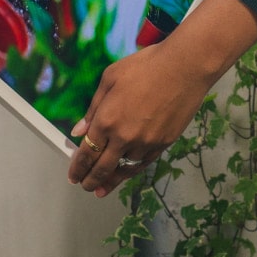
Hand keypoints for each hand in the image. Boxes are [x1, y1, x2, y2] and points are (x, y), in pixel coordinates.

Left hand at [67, 0, 256, 197]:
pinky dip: (130, 172)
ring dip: (110, 180)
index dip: (77, 168)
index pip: (87, 152)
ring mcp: (145, 144)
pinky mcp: (163, 144)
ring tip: (101, 189)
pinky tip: (125, 174)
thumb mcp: (110, 78)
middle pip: (102, 168)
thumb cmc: (144, 66)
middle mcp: (123, 137)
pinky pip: (142, 164)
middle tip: (84, 186)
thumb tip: (79, 131)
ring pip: (123, 169)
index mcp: (106, 120)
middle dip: (90, 180)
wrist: (184, 68)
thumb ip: (93, 107)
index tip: (72, 177)